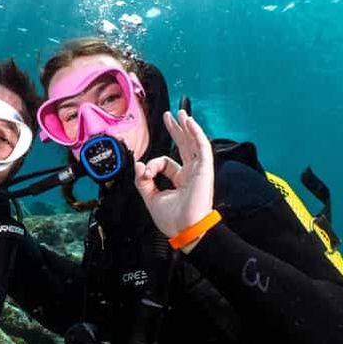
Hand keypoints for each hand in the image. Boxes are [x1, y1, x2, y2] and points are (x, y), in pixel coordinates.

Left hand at [133, 110, 213, 251]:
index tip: (144, 172)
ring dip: (187, 127)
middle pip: (183, 146)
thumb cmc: (173, 219)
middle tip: (169, 116)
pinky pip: (202, 147)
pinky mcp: (205, 170)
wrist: (186, 230)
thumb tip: (138, 163)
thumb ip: (142, 181)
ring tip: (181, 112)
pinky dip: (196, 133)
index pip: (165, 162)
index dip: (152, 164)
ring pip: (193, 143)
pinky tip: (189, 122)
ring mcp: (199, 171)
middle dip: (176, 130)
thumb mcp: (151, 198)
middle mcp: (191, 173)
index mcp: (180, 180)